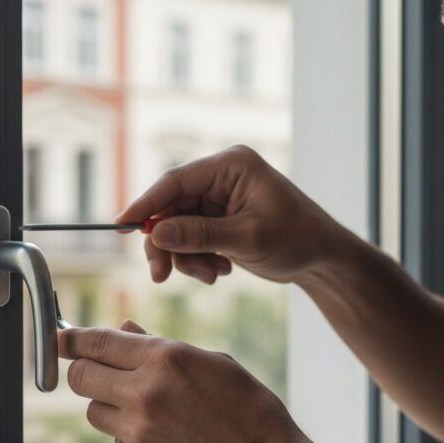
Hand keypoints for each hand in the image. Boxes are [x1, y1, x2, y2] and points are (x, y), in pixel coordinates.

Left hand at [59, 321, 314, 442]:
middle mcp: (144, 395)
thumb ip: (161, 347)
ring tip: (151, 410)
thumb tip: (123, 330)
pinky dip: (132, 437)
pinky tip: (169, 440)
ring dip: (111, 406)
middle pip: (80, 378)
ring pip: (95, 413)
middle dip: (84, 371)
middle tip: (99, 373)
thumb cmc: (249, 411)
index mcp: (164, 360)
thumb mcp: (213, 364)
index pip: (96, 343)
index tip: (58, 338)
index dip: (69, 338)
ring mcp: (138, 435)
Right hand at [116, 145, 347, 283]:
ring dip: (186, 257)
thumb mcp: (247, 238)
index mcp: (231, 165)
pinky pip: (190, 239)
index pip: (175, 181)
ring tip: (212, 275)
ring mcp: (219, 198)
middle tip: (161, 276)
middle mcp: (221, 176)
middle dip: (167, 243)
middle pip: (171, 207)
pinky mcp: (219, 219)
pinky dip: (197, 259)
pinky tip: (221, 271)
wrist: (322, 259)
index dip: (145, 204)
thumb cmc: (297, 239)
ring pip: (177, 227)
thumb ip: (200, 235)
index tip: (121, 225)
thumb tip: (156, 232)